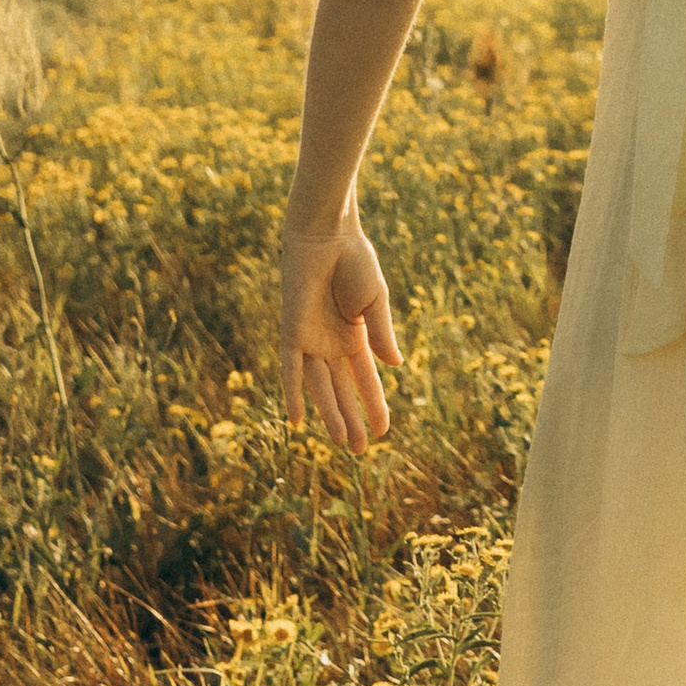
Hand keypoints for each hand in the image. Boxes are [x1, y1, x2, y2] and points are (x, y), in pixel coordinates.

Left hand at [279, 212, 402, 450]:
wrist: (328, 235)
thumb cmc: (354, 260)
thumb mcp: (376, 301)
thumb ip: (381, 333)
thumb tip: (394, 366)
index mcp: (355, 336)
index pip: (365, 379)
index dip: (375, 404)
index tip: (385, 430)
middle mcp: (331, 343)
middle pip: (342, 389)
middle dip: (352, 419)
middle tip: (361, 450)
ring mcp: (310, 340)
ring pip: (320, 387)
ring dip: (331, 414)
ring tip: (344, 442)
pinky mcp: (291, 332)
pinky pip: (291, 369)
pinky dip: (293, 394)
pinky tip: (299, 421)